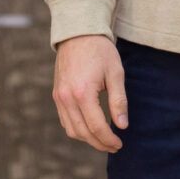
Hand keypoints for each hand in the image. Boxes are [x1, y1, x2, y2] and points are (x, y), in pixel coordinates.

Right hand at [52, 34, 127, 152]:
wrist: (78, 33)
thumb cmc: (100, 51)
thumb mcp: (116, 73)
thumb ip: (118, 101)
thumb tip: (122, 125)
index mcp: (82, 93)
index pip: (97, 127)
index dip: (109, 140)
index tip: (120, 144)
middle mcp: (67, 98)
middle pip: (83, 133)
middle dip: (100, 143)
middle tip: (114, 146)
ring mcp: (59, 96)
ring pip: (71, 130)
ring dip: (87, 138)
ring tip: (103, 138)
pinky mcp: (57, 94)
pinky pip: (65, 120)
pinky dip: (77, 129)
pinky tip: (90, 127)